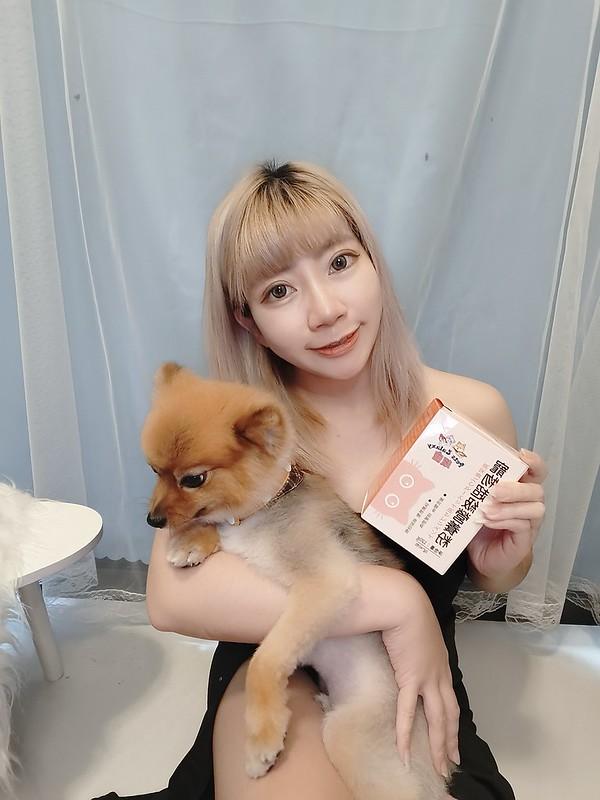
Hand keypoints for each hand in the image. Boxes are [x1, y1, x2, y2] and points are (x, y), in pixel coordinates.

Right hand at [381, 583, 459, 778]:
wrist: (404, 602)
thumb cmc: (406, 609)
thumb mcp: (416, 630)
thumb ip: (413, 643)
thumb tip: (404, 648)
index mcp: (441, 663)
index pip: (451, 698)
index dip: (452, 719)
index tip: (453, 736)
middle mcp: (440, 674)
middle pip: (450, 714)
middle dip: (451, 740)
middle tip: (453, 763)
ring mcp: (428, 678)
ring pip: (438, 720)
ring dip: (439, 746)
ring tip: (441, 768)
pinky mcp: (411, 678)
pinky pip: (408, 713)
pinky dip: (405, 734)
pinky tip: (404, 753)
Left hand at [467, 449, 546, 578]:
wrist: (480, 556)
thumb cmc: (479, 524)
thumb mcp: (475, 501)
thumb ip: (473, 484)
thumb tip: (455, 464)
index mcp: (520, 489)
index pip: (537, 471)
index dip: (534, 462)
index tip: (521, 455)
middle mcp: (529, 504)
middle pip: (536, 490)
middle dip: (515, 488)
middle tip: (494, 490)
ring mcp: (530, 523)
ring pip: (534, 509)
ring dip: (509, 507)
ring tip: (487, 509)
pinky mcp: (524, 540)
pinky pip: (522, 527)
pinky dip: (505, 521)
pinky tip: (488, 521)